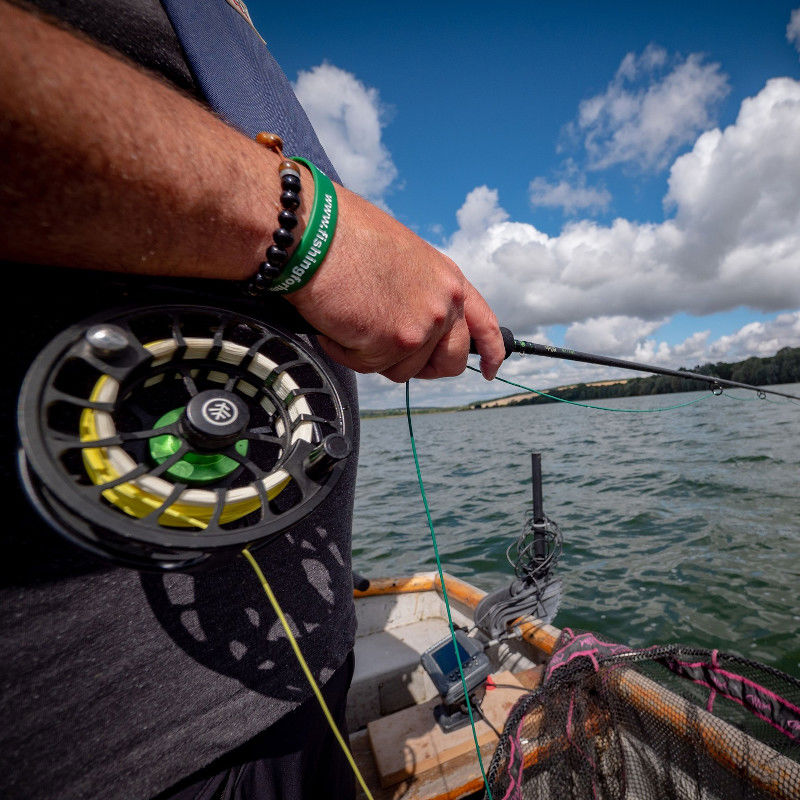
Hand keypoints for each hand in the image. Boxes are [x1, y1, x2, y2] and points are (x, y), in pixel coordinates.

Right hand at [286, 183, 504, 382]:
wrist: (316, 232)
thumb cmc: (346, 234)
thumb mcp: (404, 257)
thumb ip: (420, 292)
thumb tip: (410, 321)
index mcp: (449, 279)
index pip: (484, 324)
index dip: (490, 352)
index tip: (490, 369)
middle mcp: (444, 304)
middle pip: (449, 362)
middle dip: (423, 367)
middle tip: (390, 353)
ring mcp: (421, 327)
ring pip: (403, 370)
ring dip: (372, 354)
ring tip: (350, 317)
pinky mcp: (391, 344)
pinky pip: (367, 366)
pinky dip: (345, 351)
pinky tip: (335, 321)